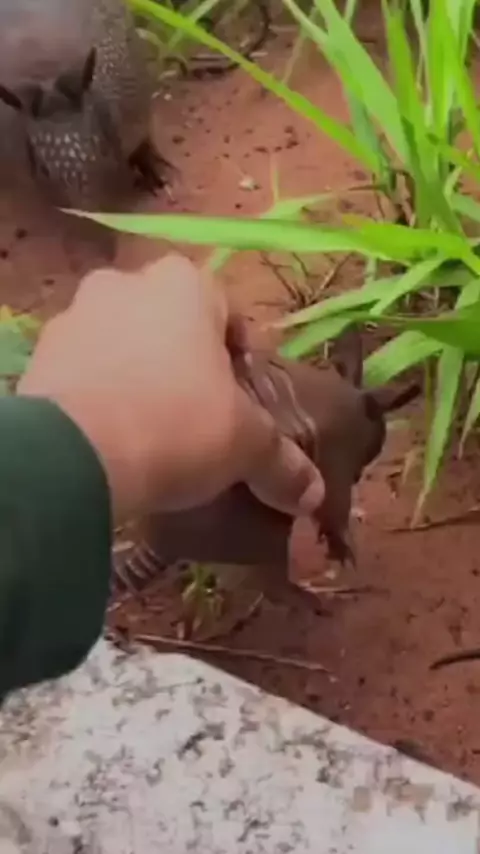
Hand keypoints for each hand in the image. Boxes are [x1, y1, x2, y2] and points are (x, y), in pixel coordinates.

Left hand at [18, 254, 323, 522]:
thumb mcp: (245, 446)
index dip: (239, 359)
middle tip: (198, 418)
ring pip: (123, 347)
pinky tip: (111, 440)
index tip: (241, 402)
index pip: (227, 313)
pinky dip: (99, 397)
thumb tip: (312, 494)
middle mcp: (126, 285)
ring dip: (138, 379)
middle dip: (185, 366)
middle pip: (170, 327)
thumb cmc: (179, 426)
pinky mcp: (40, 357)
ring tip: (151, 435)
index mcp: (185, 285)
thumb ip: (282, 462)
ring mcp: (76, 317)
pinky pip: (83, 373)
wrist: (76, 457)